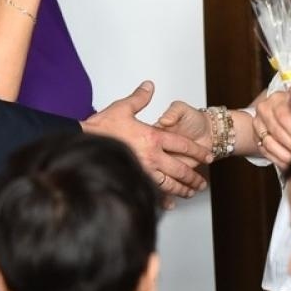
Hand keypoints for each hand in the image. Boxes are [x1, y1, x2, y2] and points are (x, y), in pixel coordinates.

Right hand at [84, 81, 210, 198]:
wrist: (82, 140)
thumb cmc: (101, 127)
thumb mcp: (123, 107)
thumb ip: (140, 98)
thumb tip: (149, 86)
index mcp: (153, 137)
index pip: (183, 145)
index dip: (198, 151)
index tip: (208, 156)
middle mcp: (152, 155)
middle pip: (181, 169)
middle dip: (194, 177)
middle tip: (203, 182)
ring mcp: (143, 170)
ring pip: (170, 184)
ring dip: (183, 189)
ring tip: (191, 193)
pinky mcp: (133, 179)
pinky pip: (152, 192)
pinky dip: (163, 200)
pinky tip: (169, 204)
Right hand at [252, 89, 290, 167]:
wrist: (278, 113)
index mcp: (277, 99)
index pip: (284, 115)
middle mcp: (264, 109)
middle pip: (276, 130)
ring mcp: (258, 123)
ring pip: (269, 143)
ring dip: (285, 154)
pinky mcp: (255, 137)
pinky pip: (265, 151)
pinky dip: (278, 159)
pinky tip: (289, 162)